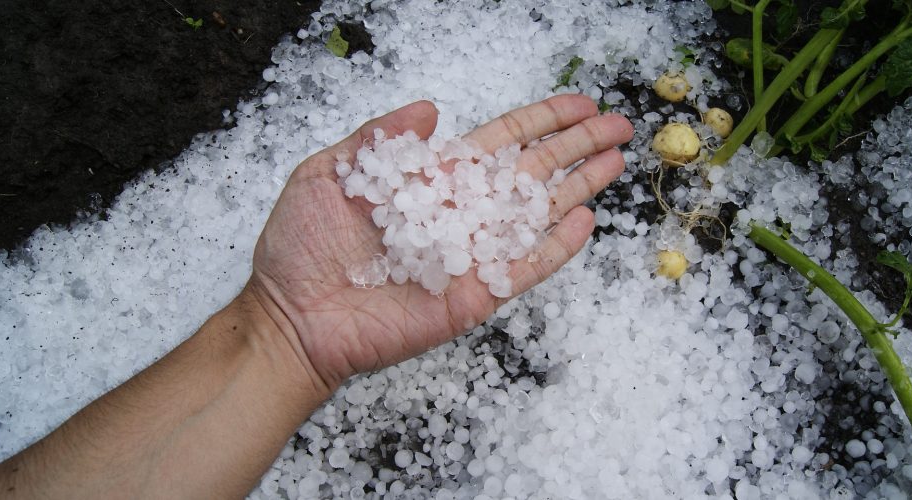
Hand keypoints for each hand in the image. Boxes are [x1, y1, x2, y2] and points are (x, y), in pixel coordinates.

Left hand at [248, 95, 632, 390]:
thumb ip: (380, 138)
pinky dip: (555, 247)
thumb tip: (431, 106)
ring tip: (617, 162)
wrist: (291, 316)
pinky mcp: (473, 295)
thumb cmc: (301, 247)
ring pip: (537, 215)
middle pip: (532, 172)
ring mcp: (471, 255)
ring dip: (579, 187)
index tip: (580, 104)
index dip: (542, 121)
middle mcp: (460, 213)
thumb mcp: (329, 173)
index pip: (501, 143)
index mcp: (433, 180)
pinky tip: (585, 221)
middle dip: (577, 147)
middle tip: (620, 125)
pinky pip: (523, 268)